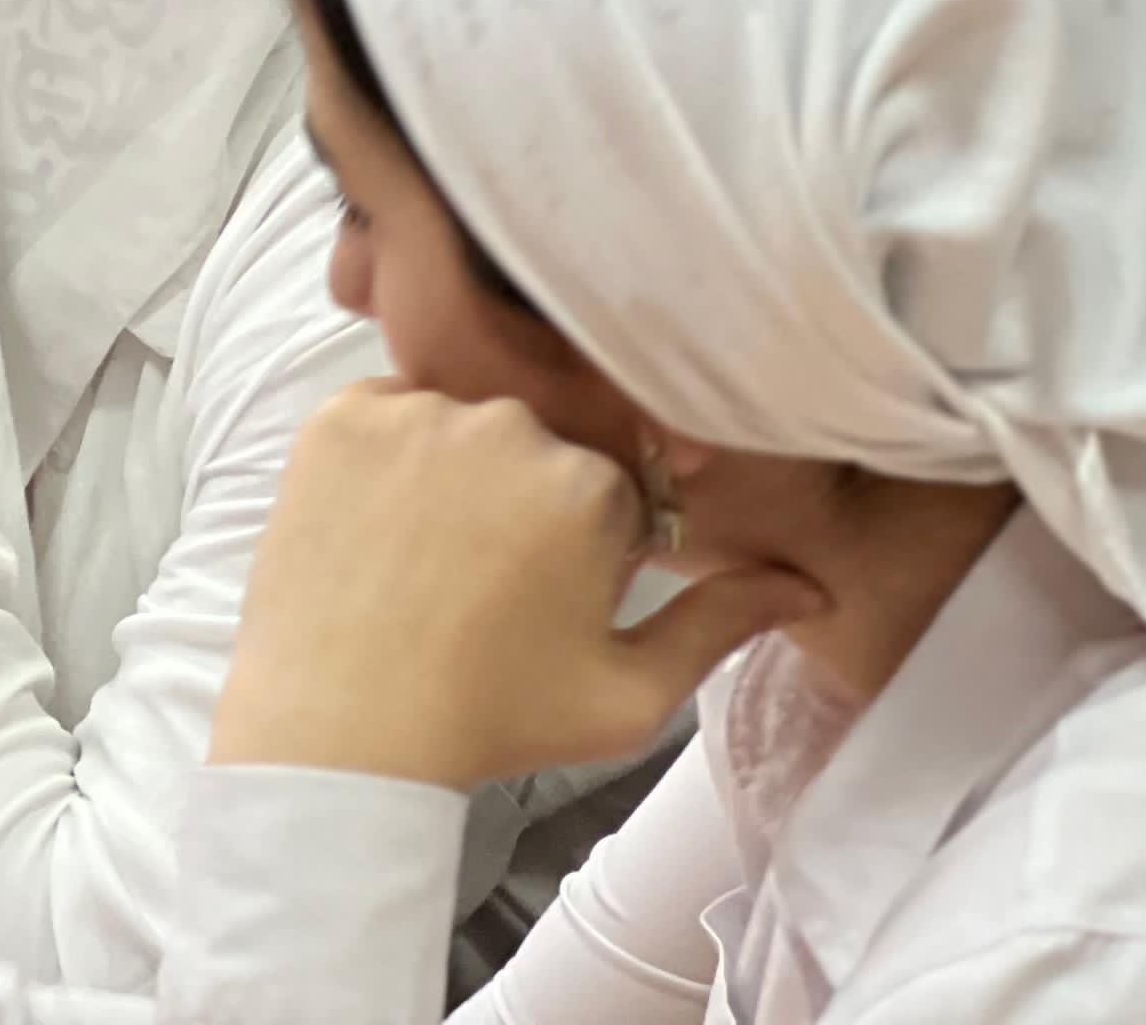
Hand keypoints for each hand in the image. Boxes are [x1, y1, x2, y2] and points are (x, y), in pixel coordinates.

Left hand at [210, 383, 820, 791]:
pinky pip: (388, 414)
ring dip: (458, 471)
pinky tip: (384, 529)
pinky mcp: (340, 416)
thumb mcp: (631, 692)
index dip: (592, 545)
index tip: (553, 595)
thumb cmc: (493, 720)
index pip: (616, 486)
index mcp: (593, 484)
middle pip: (539, 444)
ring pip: (463, 423)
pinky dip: (389, 457)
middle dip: (527, 499)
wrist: (342, 731)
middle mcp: (508, 425)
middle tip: (487, 584)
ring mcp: (415, 413)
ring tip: (430, 562)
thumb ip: (723, 621)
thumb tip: (806, 586)